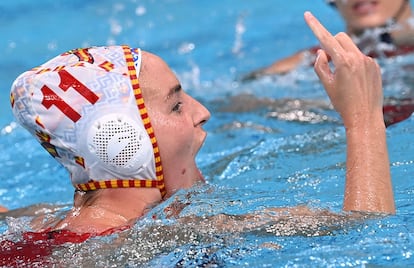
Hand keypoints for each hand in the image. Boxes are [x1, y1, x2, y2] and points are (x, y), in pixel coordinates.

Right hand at [304, 12, 383, 128]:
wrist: (364, 117)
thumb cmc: (342, 103)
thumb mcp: (326, 85)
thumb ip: (320, 65)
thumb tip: (322, 52)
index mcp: (343, 62)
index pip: (325, 39)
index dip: (315, 26)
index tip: (307, 14)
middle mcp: (357, 57)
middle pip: (340, 37)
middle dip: (331, 43)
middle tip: (328, 61)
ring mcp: (368, 61)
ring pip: (351, 47)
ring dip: (343, 55)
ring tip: (343, 77)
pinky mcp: (375, 66)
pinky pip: (361, 57)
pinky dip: (354, 63)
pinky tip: (355, 82)